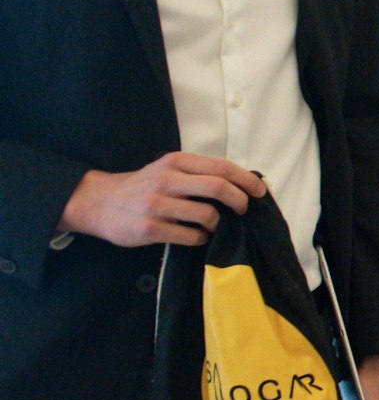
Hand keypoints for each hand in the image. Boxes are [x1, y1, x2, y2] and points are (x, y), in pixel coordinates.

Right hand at [58, 153, 266, 247]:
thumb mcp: (167, 169)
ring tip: (211, 224)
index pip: (222, 167)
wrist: (97, 202)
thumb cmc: (142, 186)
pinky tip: (196, 235)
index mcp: (175, 162)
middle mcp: (167, 180)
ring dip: (217, 223)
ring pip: (207, 215)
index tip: (261, 191)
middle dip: (240, 202)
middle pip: (219, 188)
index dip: (247, 180)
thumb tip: (241, 184)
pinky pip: (191, 236)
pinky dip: (201, 238)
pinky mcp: (149, 229)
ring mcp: (156, 205)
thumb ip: (197, 173)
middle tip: (243, 210)